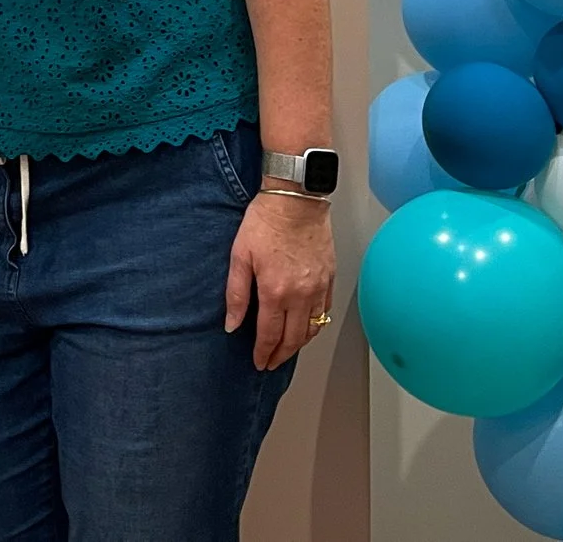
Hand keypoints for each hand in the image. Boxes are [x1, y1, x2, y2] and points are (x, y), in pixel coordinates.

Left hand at [225, 191, 337, 370]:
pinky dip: (316, 325)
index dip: (264, 352)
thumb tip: (232, 325)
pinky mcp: (329, 278)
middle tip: (272, 363)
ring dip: (299, 344)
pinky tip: (307, 327)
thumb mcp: (240, 256)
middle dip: (281, 354)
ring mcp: (318, 288)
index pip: (270, 335)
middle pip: (293, 338)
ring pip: (312, 328)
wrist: (296, 199)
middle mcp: (301, 296)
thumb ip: (236, 294)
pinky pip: (325, 311)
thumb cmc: (265, 222)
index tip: (259, 362)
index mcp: (276, 292)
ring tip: (287, 350)